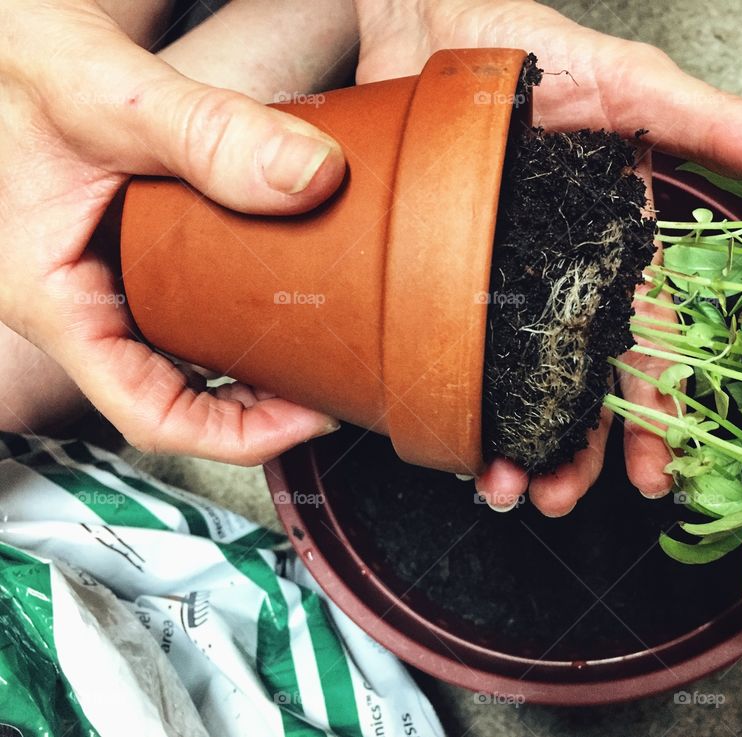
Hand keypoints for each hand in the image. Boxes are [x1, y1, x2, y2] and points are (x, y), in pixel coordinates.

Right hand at [0, 0, 349, 461]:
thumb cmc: (14, 65)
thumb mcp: (110, 94)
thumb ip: (208, 132)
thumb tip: (312, 176)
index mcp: (54, 299)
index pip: (147, 413)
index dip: (235, 437)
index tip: (309, 421)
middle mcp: (77, 304)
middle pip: (176, 398)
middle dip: (258, 408)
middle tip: (330, 383)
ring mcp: (99, 285)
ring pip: (180, 360)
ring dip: (249, 369)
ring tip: (315, 353)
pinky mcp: (121, 256)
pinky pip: (180, 311)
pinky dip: (233, 319)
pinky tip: (278, 299)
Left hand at [353, 0, 741, 513]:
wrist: (428, 22)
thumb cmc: (535, 48)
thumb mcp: (634, 88)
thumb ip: (720, 127)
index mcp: (617, 248)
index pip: (648, 345)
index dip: (655, 414)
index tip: (652, 476)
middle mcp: (562, 275)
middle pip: (579, 384)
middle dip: (575, 451)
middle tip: (556, 500)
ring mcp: (498, 279)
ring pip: (516, 382)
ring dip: (515, 443)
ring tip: (504, 487)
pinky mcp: (438, 274)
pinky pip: (448, 350)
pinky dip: (450, 400)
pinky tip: (448, 439)